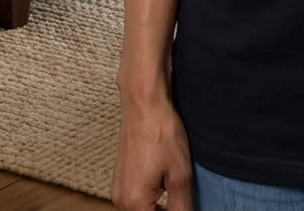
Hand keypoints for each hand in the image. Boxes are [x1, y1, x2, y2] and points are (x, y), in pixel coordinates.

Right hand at [111, 94, 193, 210]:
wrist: (145, 103)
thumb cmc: (161, 132)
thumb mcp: (179, 175)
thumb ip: (182, 208)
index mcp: (134, 204)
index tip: (184, 205)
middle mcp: (120, 202)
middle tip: (182, 198)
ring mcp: (119, 191)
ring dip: (159, 208)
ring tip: (176, 193)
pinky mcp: (121, 180)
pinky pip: (137, 201)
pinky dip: (152, 200)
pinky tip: (166, 187)